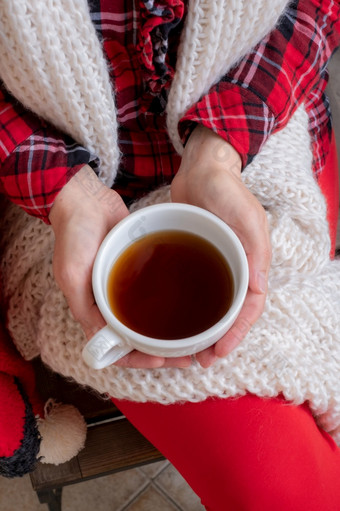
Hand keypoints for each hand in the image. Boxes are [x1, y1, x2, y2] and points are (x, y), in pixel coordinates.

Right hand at [49, 165, 190, 368]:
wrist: (85, 200)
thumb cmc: (73, 236)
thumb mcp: (72, 275)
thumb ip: (85, 307)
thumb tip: (104, 339)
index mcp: (94, 309)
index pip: (117, 348)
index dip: (139, 360)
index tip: (162, 361)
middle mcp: (111, 303)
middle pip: (139, 338)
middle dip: (161, 351)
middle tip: (186, 355)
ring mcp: (126, 287)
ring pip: (150, 319)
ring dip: (169, 332)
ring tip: (193, 338)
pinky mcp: (139, 268)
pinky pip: (156, 292)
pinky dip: (169, 304)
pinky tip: (191, 305)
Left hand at [171, 126, 270, 367]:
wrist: (201, 168)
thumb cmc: (227, 189)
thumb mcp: (246, 216)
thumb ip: (254, 248)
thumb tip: (257, 287)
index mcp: (251, 263)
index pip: (248, 308)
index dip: (236, 333)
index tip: (217, 353)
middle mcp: (235, 267)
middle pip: (230, 313)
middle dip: (218, 339)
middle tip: (198, 359)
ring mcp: (214, 264)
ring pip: (211, 306)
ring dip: (202, 329)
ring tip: (184, 349)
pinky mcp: (193, 258)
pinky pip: (193, 289)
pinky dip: (187, 308)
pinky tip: (170, 318)